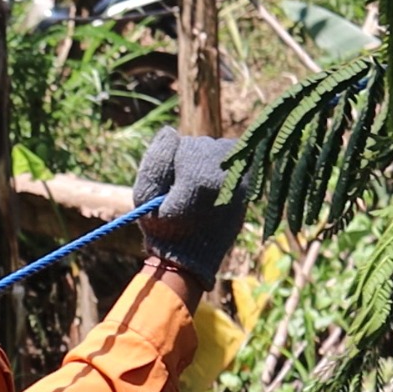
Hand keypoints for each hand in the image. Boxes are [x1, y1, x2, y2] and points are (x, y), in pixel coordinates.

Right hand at [133, 126, 249, 288]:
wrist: (190, 260)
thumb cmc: (163, 229)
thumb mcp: (145, 195)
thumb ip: (155, 160)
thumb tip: (170, 131)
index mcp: (200, 178)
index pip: (185, 145)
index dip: (171, 163)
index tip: (168, 187)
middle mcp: (225, 176)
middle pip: (204, 146)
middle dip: (189, 161)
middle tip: (181, 189)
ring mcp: (241, 182)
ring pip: (220, 151)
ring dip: (206, 162)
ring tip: (195, 188)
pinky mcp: (247, 188)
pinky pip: (235, 162)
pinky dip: (222, 168)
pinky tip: (210, 186)